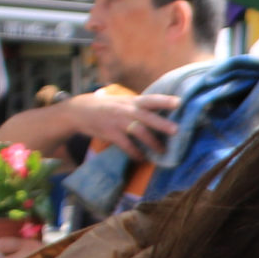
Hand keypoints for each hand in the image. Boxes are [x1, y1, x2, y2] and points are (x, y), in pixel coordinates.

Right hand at [61, 92, 179, 157]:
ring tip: (163, 152)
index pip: (151, 99)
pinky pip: (125, 144)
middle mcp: (126, 109)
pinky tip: (142, 158)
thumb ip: (141, 107)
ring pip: (138, 131)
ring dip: (152, 143)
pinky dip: (135, 153)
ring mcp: (117, 120)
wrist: (78, 110)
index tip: (180, 102)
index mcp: (133, 101)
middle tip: (177, 130)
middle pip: (147, 116)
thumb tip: (165, 114)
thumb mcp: (124, 102)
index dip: (165, 100)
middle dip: (162, 123)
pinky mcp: (109, 132)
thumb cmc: (108, 107)